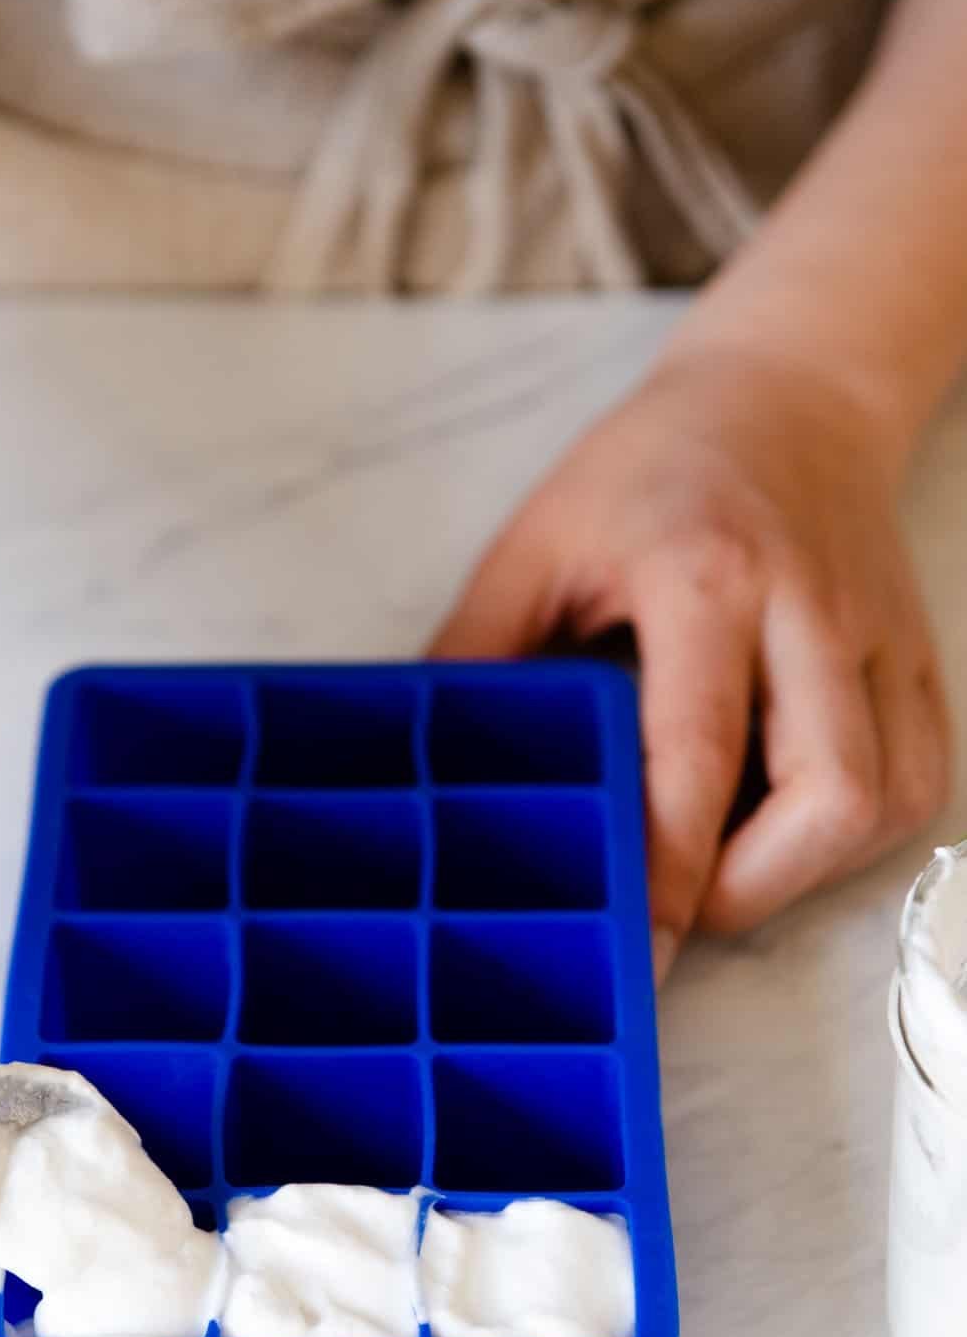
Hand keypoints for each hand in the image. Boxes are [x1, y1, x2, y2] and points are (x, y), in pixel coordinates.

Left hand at [432, 347, 950, 978]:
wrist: (790, 388)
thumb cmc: (651, 468)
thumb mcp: (539, 540)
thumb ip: (478, 652)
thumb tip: (419, 765)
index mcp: (704, 578)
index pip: (696, 755)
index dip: (667, 870)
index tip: (636, 947)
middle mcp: (808, 611)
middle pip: (826, 795)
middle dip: (751, 886)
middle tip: (678, 906)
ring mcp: (876, 636)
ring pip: (885, 799)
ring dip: (810, 868)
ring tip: (729, 868)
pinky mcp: (917, 656)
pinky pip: (918, 778)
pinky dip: (859, 832)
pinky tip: (793, 829)